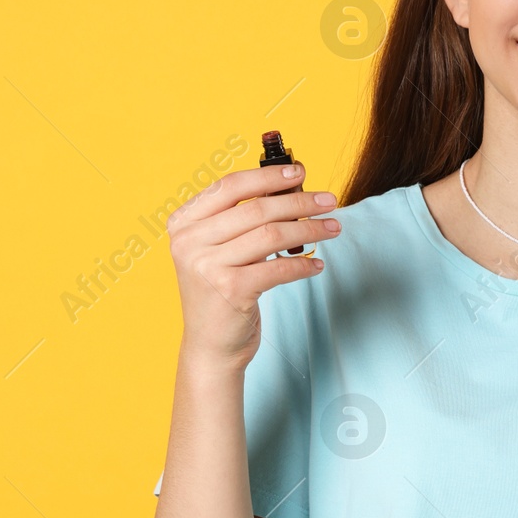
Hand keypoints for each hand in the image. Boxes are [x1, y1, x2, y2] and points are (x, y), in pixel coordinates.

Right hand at [165, 162, 339, 368]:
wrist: (211, 345)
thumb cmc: (221, 290)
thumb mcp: (219, 250)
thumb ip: (241, 220)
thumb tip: (291, 187)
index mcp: (184, 223)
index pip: (230, 186)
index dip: (268, 176)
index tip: (299, 172)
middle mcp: (190, 242)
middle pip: (256, 209)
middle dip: (299, 201)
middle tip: (329, 200)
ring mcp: (207, 266)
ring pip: (271, 235)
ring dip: (309, 229)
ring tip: (333, 228)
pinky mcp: (230, 290)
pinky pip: (278, 267)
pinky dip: (303, 264)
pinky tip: (317, 264)